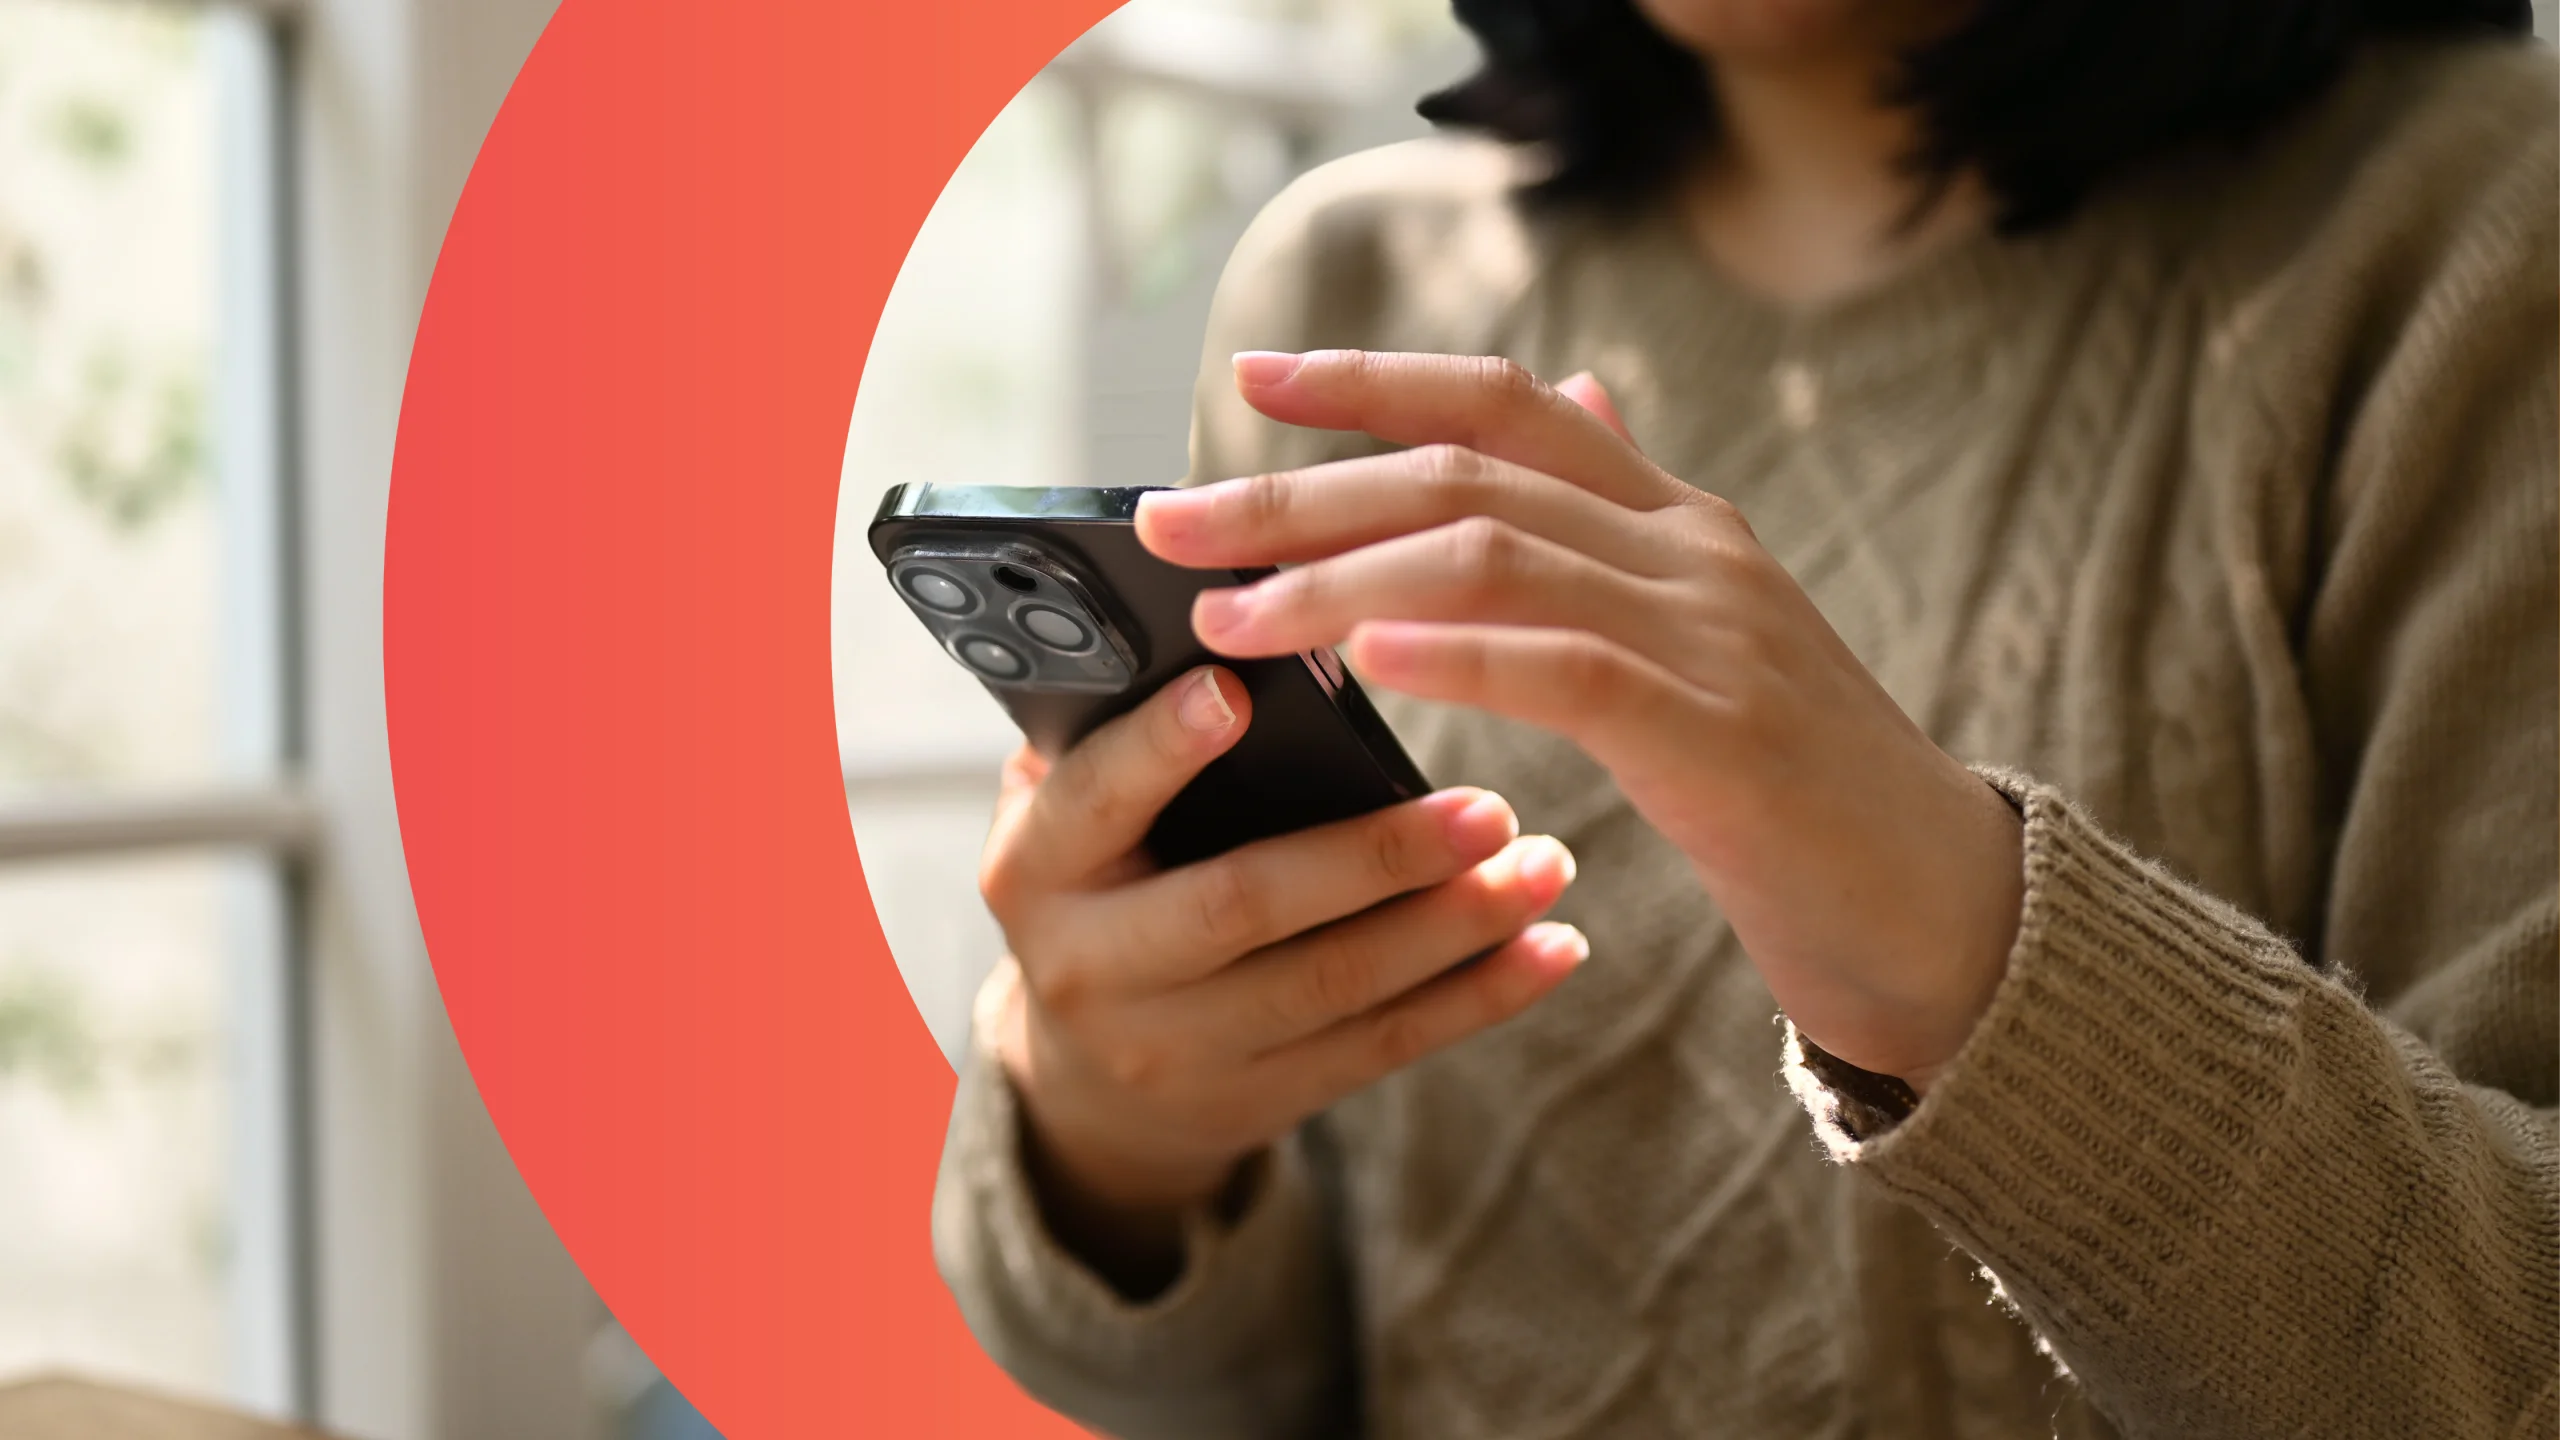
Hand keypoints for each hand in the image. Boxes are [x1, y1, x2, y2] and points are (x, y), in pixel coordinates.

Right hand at [978, 664, 1582, 1288]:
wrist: (1094, 1085)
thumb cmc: (1103, 884)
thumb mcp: (1071, 815)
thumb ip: (1115, 734)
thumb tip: (1224, 614)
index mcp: (1035, 868)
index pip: (1094, 801)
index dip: (1160, 750)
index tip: (1236, 691)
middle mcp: (1094, 965)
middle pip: (1243, 905)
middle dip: (1373, 855)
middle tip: (1487, 805)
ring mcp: (1181, 1045)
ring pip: (1335, 985)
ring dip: (1454, 925)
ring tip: (1543, 862)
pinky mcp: (1264, 1097)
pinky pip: (1385, 1045)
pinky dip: (1481, 996)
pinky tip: (1553, 947)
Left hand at [1134, 350, 2022, 1091]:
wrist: (1940, 906)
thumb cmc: (1796, 785)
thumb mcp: (1710, 627)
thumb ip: (1629, 518)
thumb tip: (1576, 389)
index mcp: (1680, 519)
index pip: (1511, 402)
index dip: (1377, 378)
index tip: (1253, 381)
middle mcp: (1692, 549)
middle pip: (1468, 470)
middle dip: (1302, 491)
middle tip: (1173, 523)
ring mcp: (1713, 633)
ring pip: (1494, 554)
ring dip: (1339, 578)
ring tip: (1230, 613)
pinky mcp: (1722, 735)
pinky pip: (1568, 667)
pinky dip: (1457, 652)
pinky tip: (1365, 657)